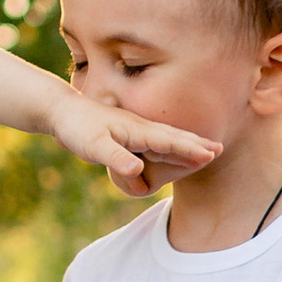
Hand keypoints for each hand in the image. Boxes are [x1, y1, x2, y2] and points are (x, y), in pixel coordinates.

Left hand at [50, 85, 219, 197]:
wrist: (62, 110)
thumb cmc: (77, 129)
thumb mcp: (93, 147)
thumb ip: (116, 158)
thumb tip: (137, 172)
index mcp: (136, 131)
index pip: (169, 142)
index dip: (190, 149)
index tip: (211, 154)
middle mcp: (140, 128)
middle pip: (174, 137)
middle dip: (197, 143)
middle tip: (220, 149)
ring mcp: (136, 129)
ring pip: (169, 137)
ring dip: (189, 142)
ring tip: (207, 147)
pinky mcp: (129, 132)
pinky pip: (158, 140)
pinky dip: (173, 143)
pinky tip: (175, 145)